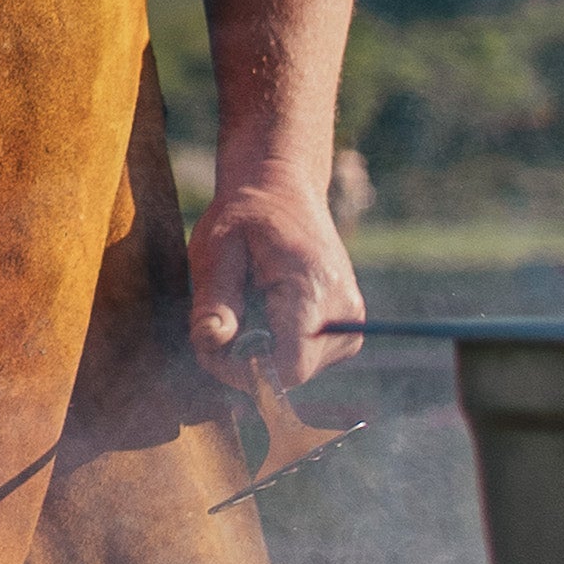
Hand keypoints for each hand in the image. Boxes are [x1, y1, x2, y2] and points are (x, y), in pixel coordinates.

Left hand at [189, 170, 366, 399]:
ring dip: (262, 348)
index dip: (243, 370)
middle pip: (291, 371)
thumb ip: (214, 300)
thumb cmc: (244, 217)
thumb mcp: (216, 250)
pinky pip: (307, 356)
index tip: (211, 345)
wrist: (282, 191)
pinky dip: (278, 341)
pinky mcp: (348, 326)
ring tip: (245, 302)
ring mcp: (353, 321)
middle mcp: (345, 313)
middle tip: (219, 318)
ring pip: (298, 368)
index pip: (289, 367)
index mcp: (315, 290)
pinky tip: (265, 307)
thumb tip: (213, 342)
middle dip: (246, 357)